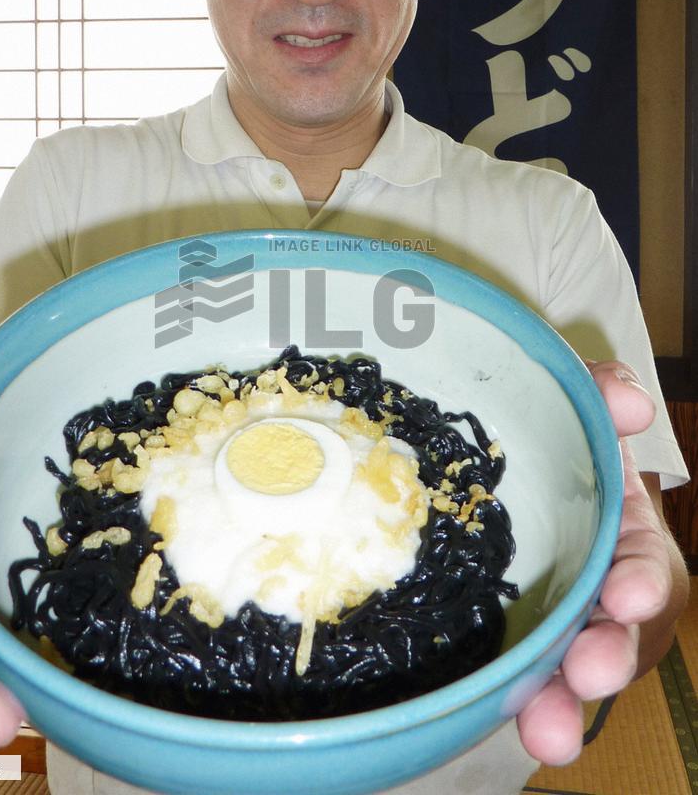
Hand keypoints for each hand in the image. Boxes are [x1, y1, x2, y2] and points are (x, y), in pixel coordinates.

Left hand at [516, 361, 688, 763]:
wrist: (499, 457)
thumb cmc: (547, 433)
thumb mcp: (575, 404)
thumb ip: (604, 392)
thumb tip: (630, 404)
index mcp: (617, 528)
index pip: (644, 559)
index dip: (643, 579)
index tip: (631, 595)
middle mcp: (590, 579)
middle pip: (610, 630)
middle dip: (606, 656)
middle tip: (588, 676)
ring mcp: (546, 612)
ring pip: (560, 664)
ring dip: (558, 700)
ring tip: (545, 734)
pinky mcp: (500, 631)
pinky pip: (506, 668)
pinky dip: (505, 693)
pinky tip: (481, 713)